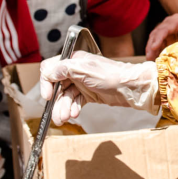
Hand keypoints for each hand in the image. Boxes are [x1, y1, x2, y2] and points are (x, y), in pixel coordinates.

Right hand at [39, 52, 158, 124]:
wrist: (131, 88)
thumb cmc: (111, 75)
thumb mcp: (84, 70)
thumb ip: (63, 69)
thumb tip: (48, 73)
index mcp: (73, 60)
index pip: (51, 69)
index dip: (46, 83)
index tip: (48, 96)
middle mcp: (76, 71)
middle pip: (57, 87)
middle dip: (56, 102)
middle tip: (58, 116)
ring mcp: (82, 83)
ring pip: (66, 97)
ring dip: (64, 108)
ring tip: (65, 118)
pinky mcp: (89, 94)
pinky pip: (75, 102)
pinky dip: (74, 108)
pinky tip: (75, 114)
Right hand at [145, 13, 177, 59]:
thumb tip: (177, 57)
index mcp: (176, 21)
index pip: (164, 29)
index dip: (158, 39)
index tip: (153, 48)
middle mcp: (168, 23)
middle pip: (156, 34)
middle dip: (151, 46)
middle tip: (149, 58)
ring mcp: (165, 29)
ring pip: (155, 39)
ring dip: (152, 50)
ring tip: (150, 60)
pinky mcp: (166, 35)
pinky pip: (159, 43)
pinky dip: (156, 50)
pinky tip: (155, 58)